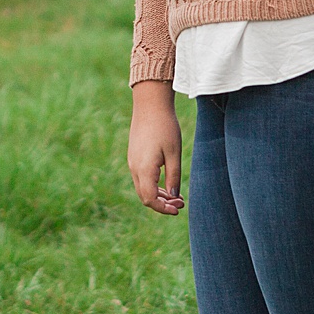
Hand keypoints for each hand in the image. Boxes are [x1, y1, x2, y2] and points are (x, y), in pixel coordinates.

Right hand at [128, 80, 184, 214]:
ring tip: (177, 196)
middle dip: (162, 203)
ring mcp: (132, 161)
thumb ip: (173, 176)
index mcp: (144, 169)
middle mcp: (134, 168)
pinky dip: (153, 184)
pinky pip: (141, 177)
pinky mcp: (134, 155)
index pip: (150, 199)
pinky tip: (167, 183)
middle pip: (145, 196)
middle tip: (181, 204)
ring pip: (143, 187)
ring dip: (159, 195)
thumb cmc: (165, 127)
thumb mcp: (174, 153)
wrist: (150, 104)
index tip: (178, 209)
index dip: (163, 208)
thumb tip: (173, 196)